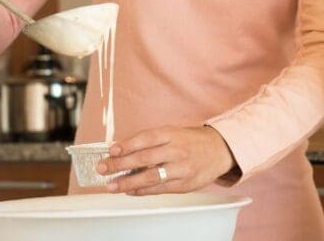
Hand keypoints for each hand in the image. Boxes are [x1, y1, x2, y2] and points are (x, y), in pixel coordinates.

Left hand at [96, 126, 235, 194]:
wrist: (221, 150)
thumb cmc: (192, 141)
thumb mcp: (174, 133)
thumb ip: (152, 141)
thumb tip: (123, 151)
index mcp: (173, 134)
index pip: (146, 138)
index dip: (127, 144)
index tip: (111, 150)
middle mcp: (177, 150)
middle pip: (145, 158)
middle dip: (120, 164)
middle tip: (102, 168)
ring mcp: (182, 168)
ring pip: (151, 177)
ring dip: (127, 182)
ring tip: (111, 185)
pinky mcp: (185, 184)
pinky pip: (159, 189)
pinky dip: (142, 190)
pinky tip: (130, 190)